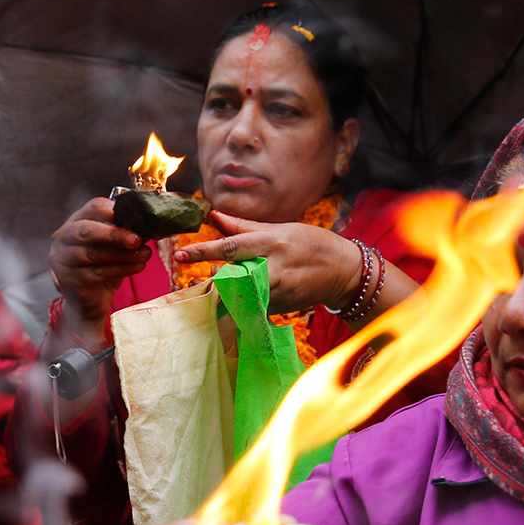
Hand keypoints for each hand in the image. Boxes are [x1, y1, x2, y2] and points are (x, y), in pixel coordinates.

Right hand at [49, 197, 149, 338]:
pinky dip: (121, 269)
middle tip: (137, 239)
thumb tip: (149, 227)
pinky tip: (138, 267)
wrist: (90, 300)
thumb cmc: (103, 267)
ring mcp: (62, 259)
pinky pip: (97, 272)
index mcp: (76, 221)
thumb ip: (125, 234)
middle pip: (86, 230)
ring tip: (145, 255)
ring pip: (93, 253)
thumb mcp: (113, 247)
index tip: (134, 217)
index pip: (92, 208)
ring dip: (123, 254)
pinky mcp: (69, 279)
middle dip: (115, 234)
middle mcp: (63, 237)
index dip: (113, 211)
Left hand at [173, 211, 361, 314]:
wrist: (343, 271)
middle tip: (193, 283)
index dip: (203, 251)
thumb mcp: (279, 229)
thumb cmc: (309, 243)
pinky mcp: (281, 307)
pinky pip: (252, 308)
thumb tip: (214, 216)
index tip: (179, 255)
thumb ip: (243, 226)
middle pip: (230, 277)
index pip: (231, 246)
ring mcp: (278, 290)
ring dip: (221, 297)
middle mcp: (273, 266)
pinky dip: (239, 307)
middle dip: (209, 282)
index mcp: (270, 242)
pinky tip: (232, 306)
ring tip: (208, 295)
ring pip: (239, 297)